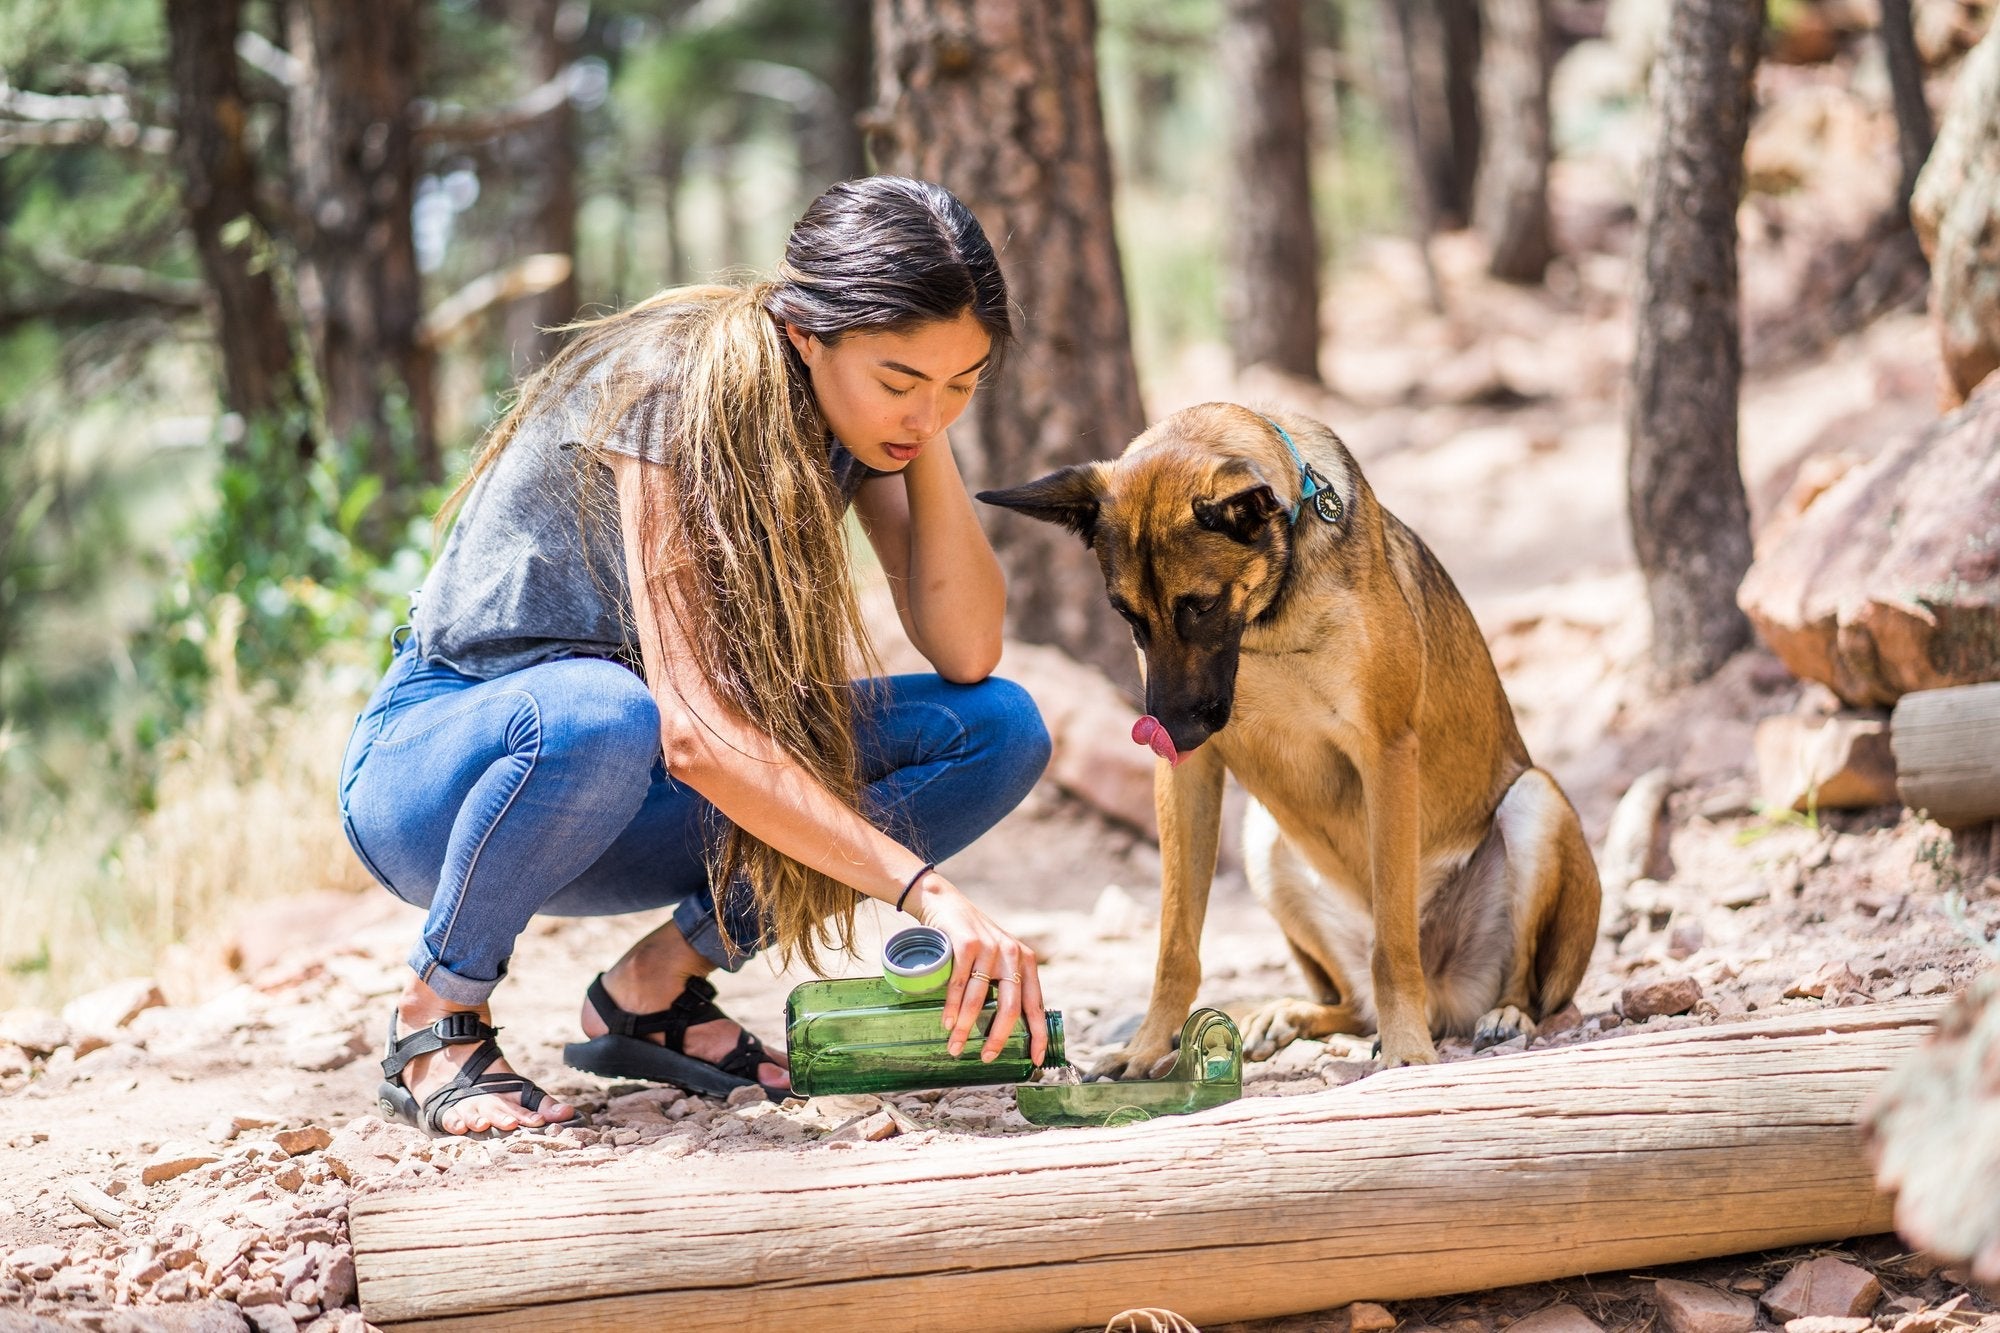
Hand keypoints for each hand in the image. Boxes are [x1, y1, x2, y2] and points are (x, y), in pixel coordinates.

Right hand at [908, 872, 1048, 1064]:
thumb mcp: (997, 957)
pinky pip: (960, 984)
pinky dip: (952, 1007)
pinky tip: (948, 1023)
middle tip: (986, 1058)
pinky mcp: (966, 943)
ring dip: (966, 1028)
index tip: (1035, 1060)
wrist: (944, 902)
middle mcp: (1012, 954)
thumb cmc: (971, 939)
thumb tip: (1005, 1028)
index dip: (1038, 1034)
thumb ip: (1005, 982)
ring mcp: (989, 948)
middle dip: (998, 1037)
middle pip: (1011, 1007)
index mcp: (1026, 962)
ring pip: (979, 999)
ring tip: (955, 1047)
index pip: (1036, 1005)